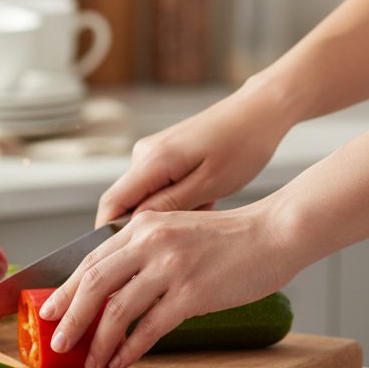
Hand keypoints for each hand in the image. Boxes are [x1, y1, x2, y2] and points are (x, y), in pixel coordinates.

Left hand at [39, 206, 296, 367]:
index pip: (90, 260)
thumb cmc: (226, 239)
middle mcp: (150, 242)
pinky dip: (131, 347)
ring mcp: (170, 267)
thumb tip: (110, 287)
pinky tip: (121, 361)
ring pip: (118, 309)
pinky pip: (150, 326)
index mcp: (141, 226)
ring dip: (99, 340)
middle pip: (94, 284)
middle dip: (71, 317)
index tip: (48, 311)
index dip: (66, 289)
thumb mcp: (174, 230)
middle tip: (57, 341)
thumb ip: (143, 250)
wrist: (273, 234)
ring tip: (90, 361)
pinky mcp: (193, 293)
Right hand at [95, 87, 292, 226]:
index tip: (121, 256)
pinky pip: (159, 184)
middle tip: (176, 241)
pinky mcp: (164, 152)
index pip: (112, 202)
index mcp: (152, 160)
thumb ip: (169, 205)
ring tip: (204, 212)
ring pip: (145, 194)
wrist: (259, 111)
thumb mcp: (210, 184)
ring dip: (167, 211)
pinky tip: (206, 198)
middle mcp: (144, 153)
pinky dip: (177, 198)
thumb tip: (134, 224)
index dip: (108, 232)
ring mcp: (153, 151)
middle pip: (126, 200)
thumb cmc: (243, 146)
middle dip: (143, 226)